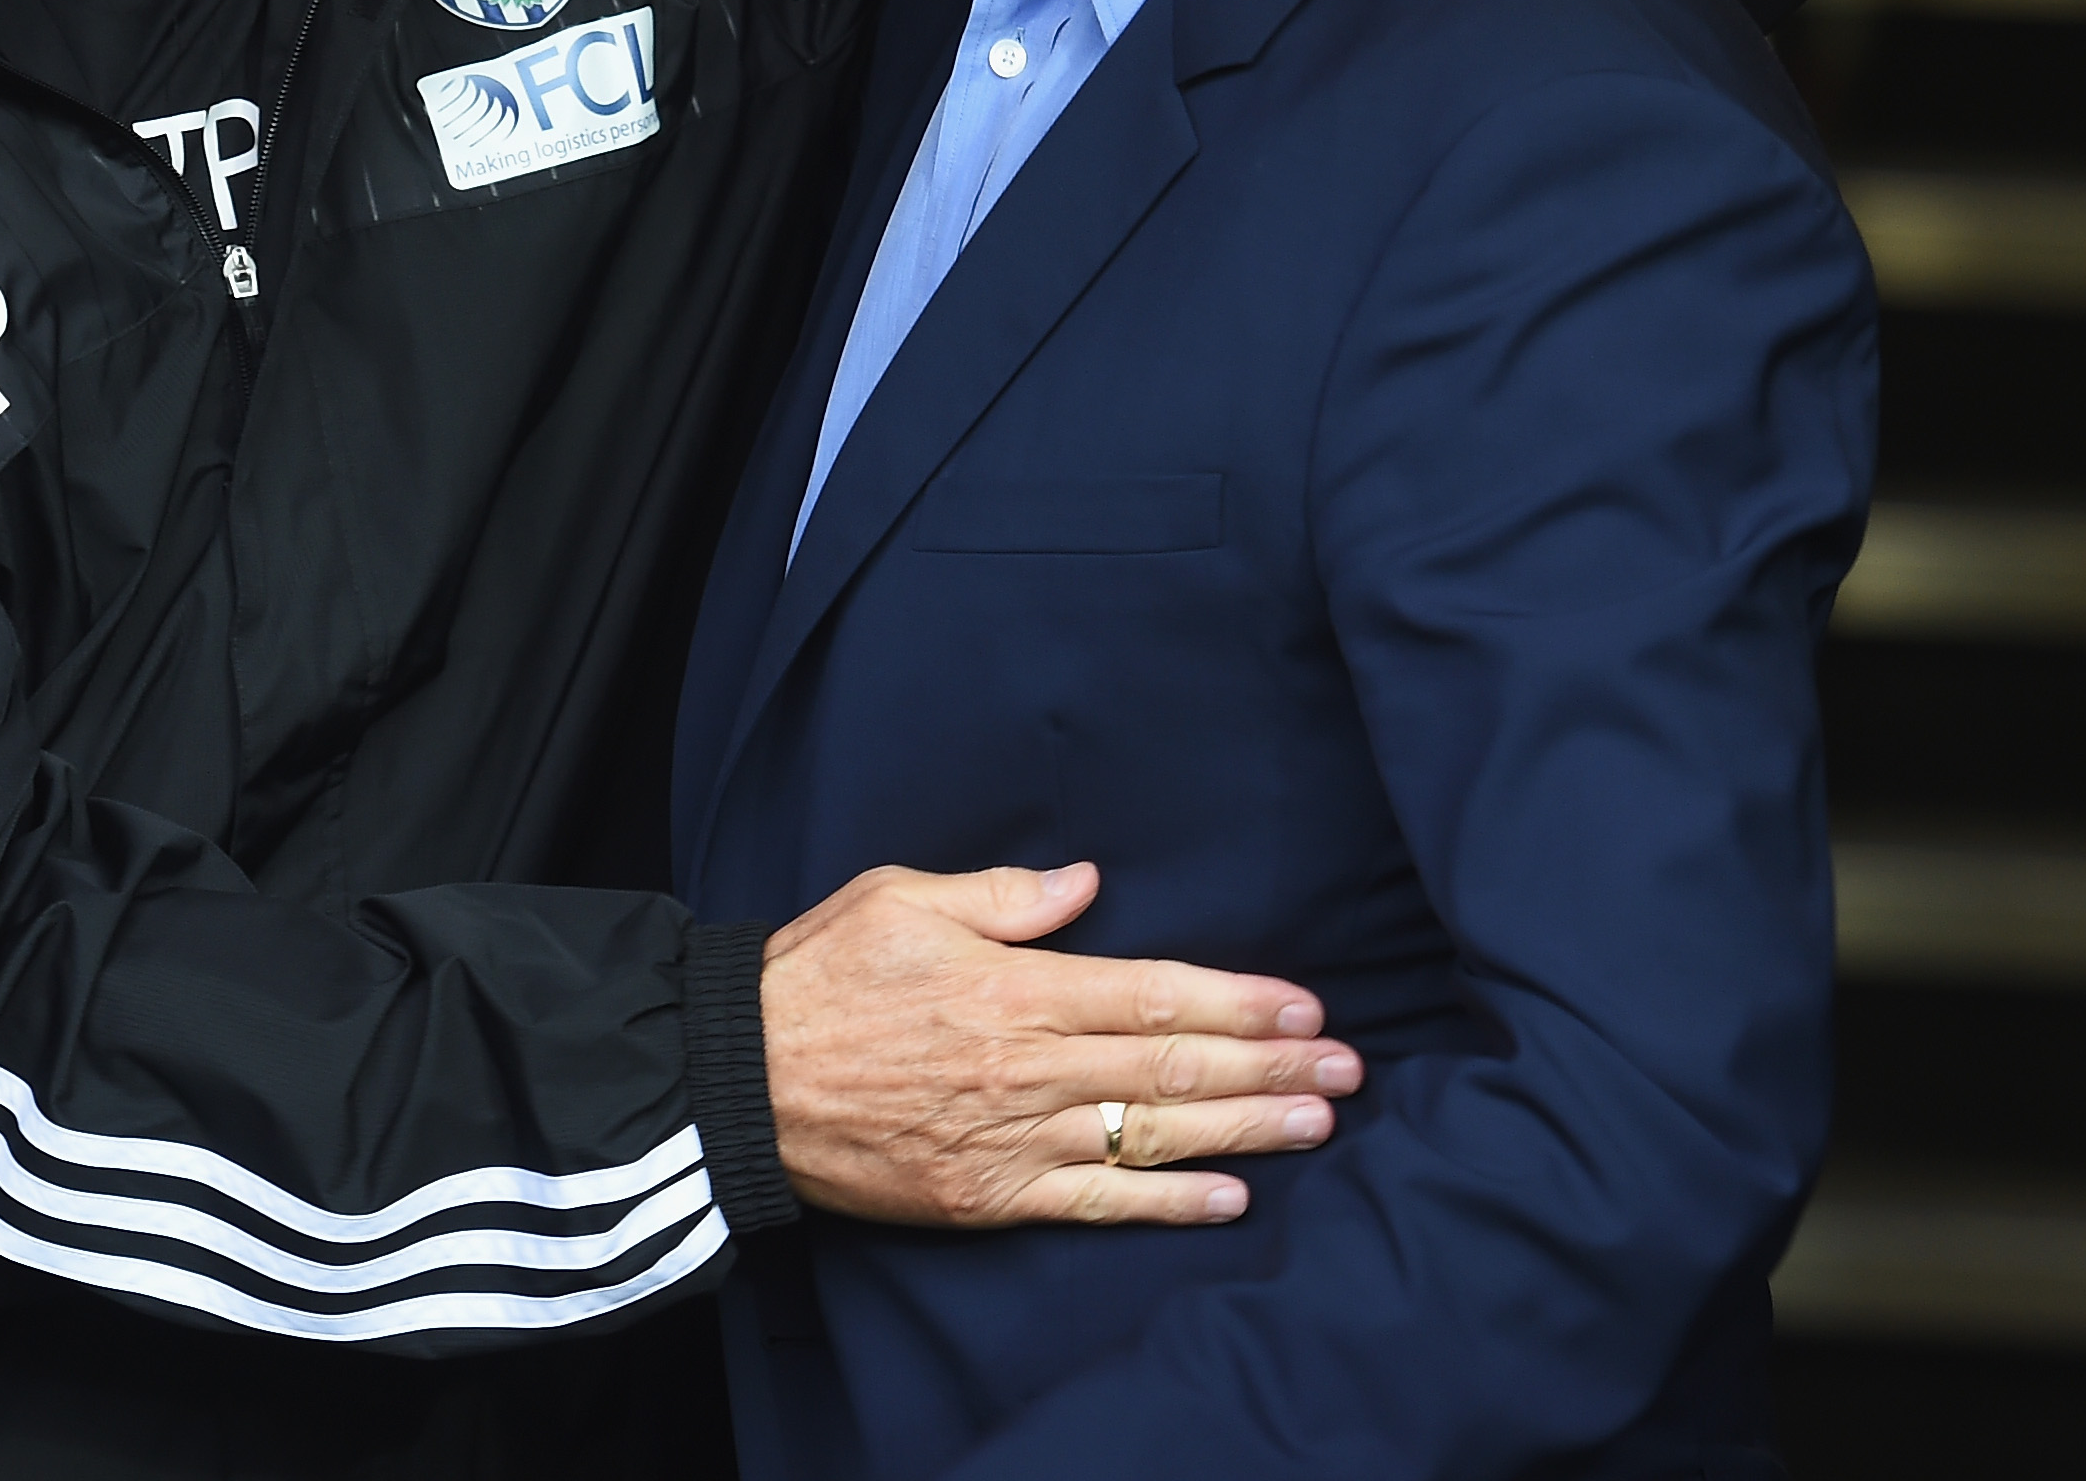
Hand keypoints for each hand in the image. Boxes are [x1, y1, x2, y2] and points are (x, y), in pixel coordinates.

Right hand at [761, 862, 1361, 1228]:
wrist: (739, 1081)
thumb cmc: (818, 977)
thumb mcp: (900, 899)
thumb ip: (1001, 896)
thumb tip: (1085, 882)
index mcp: (1011, 988)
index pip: (1152, 995)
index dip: (1236, 1001)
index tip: (1302, 1004)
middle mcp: (1025, 1067)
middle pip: (1172, 1068)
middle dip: (1269, 1064)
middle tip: (1347, 1064)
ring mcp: (1012, 1139)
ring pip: (1152, 1136)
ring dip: (1246, 1129)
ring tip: (1320, 1121)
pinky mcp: (990, 1195)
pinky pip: (1097, 1201)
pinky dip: (1168, 1203)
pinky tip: (1231, 1196)